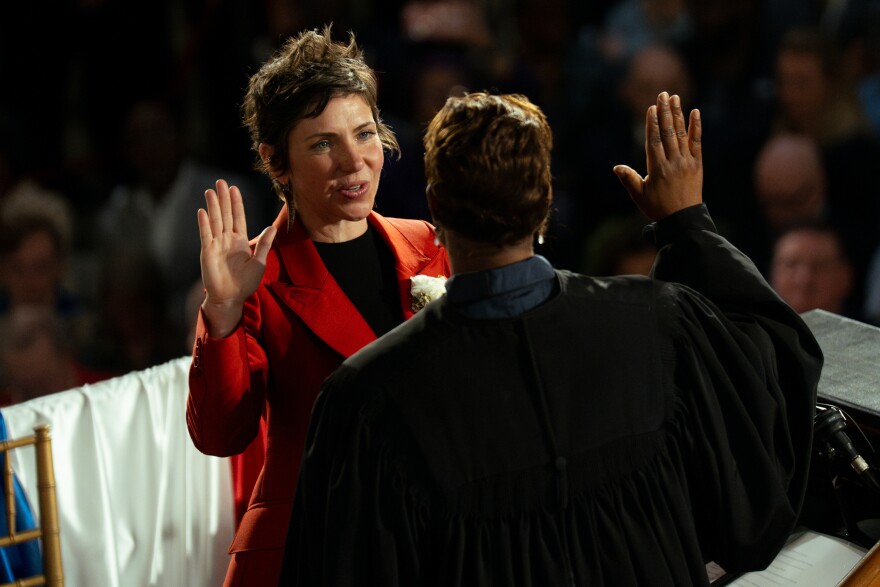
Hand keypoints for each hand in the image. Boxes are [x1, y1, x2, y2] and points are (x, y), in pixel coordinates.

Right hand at [197, 179, 276, 337]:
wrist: (230, 298)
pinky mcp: (207, 252)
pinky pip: (206, 234)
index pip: (238, 217)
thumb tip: (271, 227)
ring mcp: (216, 245)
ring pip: (215, 220)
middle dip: (223, 198)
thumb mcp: (259, 262)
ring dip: (212, 205)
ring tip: (210, 190)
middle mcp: (227, 240)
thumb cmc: (245, 283)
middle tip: (220, 182)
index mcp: (240, 241)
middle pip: (225, 214)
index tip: (234, 188)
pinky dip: (204, 223)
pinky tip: (202, 211)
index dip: (236, 203)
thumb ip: (264, 244)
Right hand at [613, 92, 701, 220]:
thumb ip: (629, 179)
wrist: (683, 220)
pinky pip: (697, 142)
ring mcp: (686, 162)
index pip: (654, 140)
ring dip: (678, 114)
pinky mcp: (697, 164)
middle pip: (668, 132)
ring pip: (681, 134)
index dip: (652, 123)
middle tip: (663, 94)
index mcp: (657, 168)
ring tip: (675, 98)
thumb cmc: (658, 207)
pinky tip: (695, 112)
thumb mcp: (639, 195)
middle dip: (665, 112)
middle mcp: (672, 162)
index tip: (652, 107)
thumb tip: (617, 167)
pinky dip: (696, 127)